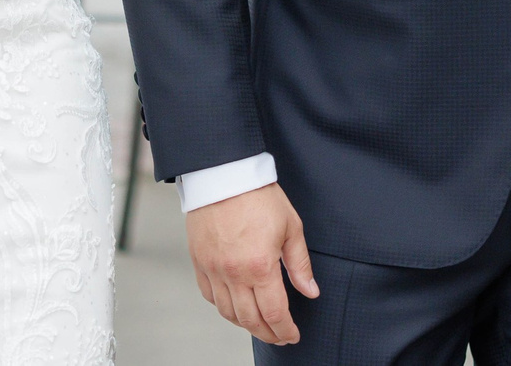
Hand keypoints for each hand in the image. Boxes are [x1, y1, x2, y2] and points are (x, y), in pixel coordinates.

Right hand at [186, 182, 317, 344]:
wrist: (223, 174)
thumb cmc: (259, 196)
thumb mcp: (290, 226)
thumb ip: (300, 264)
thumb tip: (311, 291)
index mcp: (260, 266)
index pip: (275, 313)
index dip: (285, 331)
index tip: (293, 335)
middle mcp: (234, 273)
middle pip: (250, 320)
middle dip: (268, 334)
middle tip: (279, 336)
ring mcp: (213, 269)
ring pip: (228, 313)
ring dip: (246, 324)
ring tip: (260, 325)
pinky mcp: (199, 262)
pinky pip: (209, 296)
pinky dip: (223, 307)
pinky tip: (235, 306)